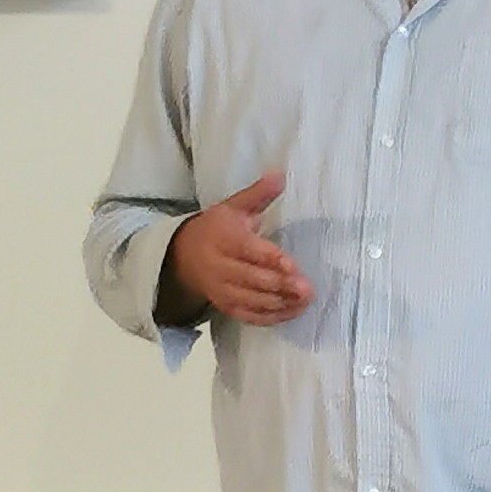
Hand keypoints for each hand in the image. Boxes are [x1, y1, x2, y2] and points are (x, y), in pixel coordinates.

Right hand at [162, 171, 313, 326]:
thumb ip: (258, 194)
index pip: (248, 251)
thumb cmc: (217, 229)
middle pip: (252, 279)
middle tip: (307, 289)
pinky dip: (273, 316)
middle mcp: (220, 267)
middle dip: (281, 285)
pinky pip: (250, 316)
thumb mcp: (234, 207)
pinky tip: (293, 311)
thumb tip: (280, 174)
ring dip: (281, 303)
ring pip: (253, 301)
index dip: (270, 259)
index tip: (292, 265)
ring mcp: (222, 290)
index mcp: (223, 239)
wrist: (183, 256)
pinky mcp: (227, 307)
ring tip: (305, 300)